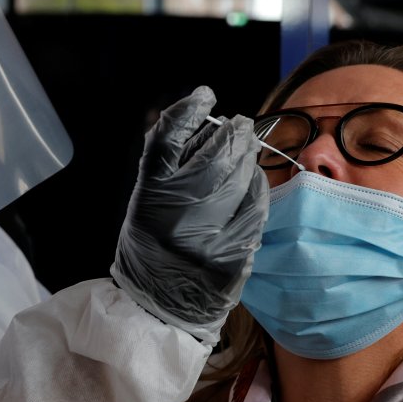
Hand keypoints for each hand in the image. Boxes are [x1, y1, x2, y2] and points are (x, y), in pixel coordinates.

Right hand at [109, 87, 268, 342]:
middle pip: (216, 156)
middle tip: (240, 124)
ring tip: (247, 150)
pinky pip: (256, 211)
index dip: (187, 111)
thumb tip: (205, 124)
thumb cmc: (150, 246)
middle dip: (234, 133)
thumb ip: (168, 167)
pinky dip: (257, 190)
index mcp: (148, 199)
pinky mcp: (233, 257)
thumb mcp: (145, 203)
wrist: (157, 305)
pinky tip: (253, 183)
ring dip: (249, 159)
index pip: (166, 141)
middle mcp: (176, 217)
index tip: (204, 95)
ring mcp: (207, 240)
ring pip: (242, 180)